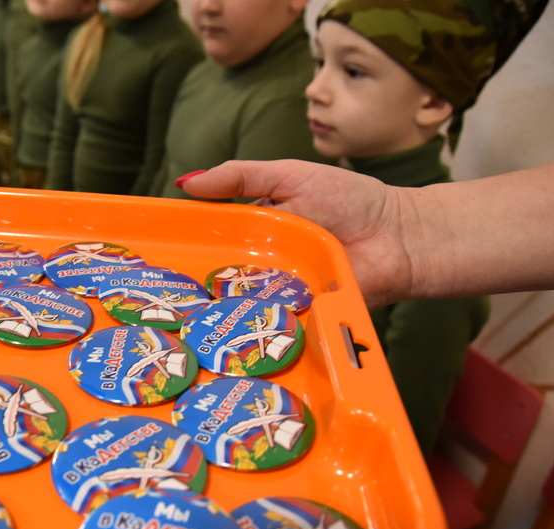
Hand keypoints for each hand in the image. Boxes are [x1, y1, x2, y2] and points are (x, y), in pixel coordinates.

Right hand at [177, 161, 417, 307]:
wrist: (400, 238)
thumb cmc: (350, 201)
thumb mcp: (290, 175)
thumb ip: (240, 177)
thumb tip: (185, 183)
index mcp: (255, 230)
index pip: (211, 240)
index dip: (185, 246)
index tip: (154, 252)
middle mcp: (261, 265)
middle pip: (218, 277)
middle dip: (194, 284)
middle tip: (162, 293)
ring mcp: (277, 293)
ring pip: (238, 303)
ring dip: (220, 306)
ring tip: (187, 314)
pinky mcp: (296, 317)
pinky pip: (267, 323)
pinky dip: (253, 325)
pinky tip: (230, 329)